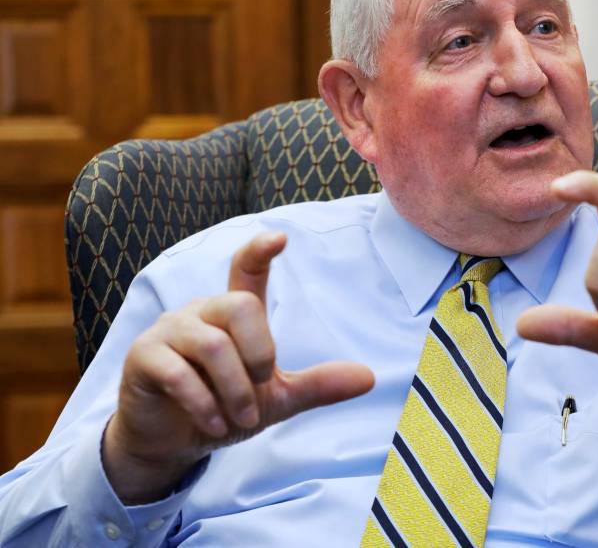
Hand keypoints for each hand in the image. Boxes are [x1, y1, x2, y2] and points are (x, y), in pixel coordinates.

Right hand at [103, 232, 374, 502]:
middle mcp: (201, 312)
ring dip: (235, 389)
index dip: (259, 251)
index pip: (245, 270)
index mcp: (233, 314)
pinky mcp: (143, 357)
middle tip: (260, 389)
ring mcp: (169, 330)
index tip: (281, 236)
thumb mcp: (276, 400)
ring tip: (240, 419)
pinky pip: (179, 373)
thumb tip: (369, 377)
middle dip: (259, 353)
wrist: (173, 443)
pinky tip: (215, 424)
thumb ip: (317, 385)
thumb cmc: (224, 409)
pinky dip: (205, 403)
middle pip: (240, 306)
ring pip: (212, 344)